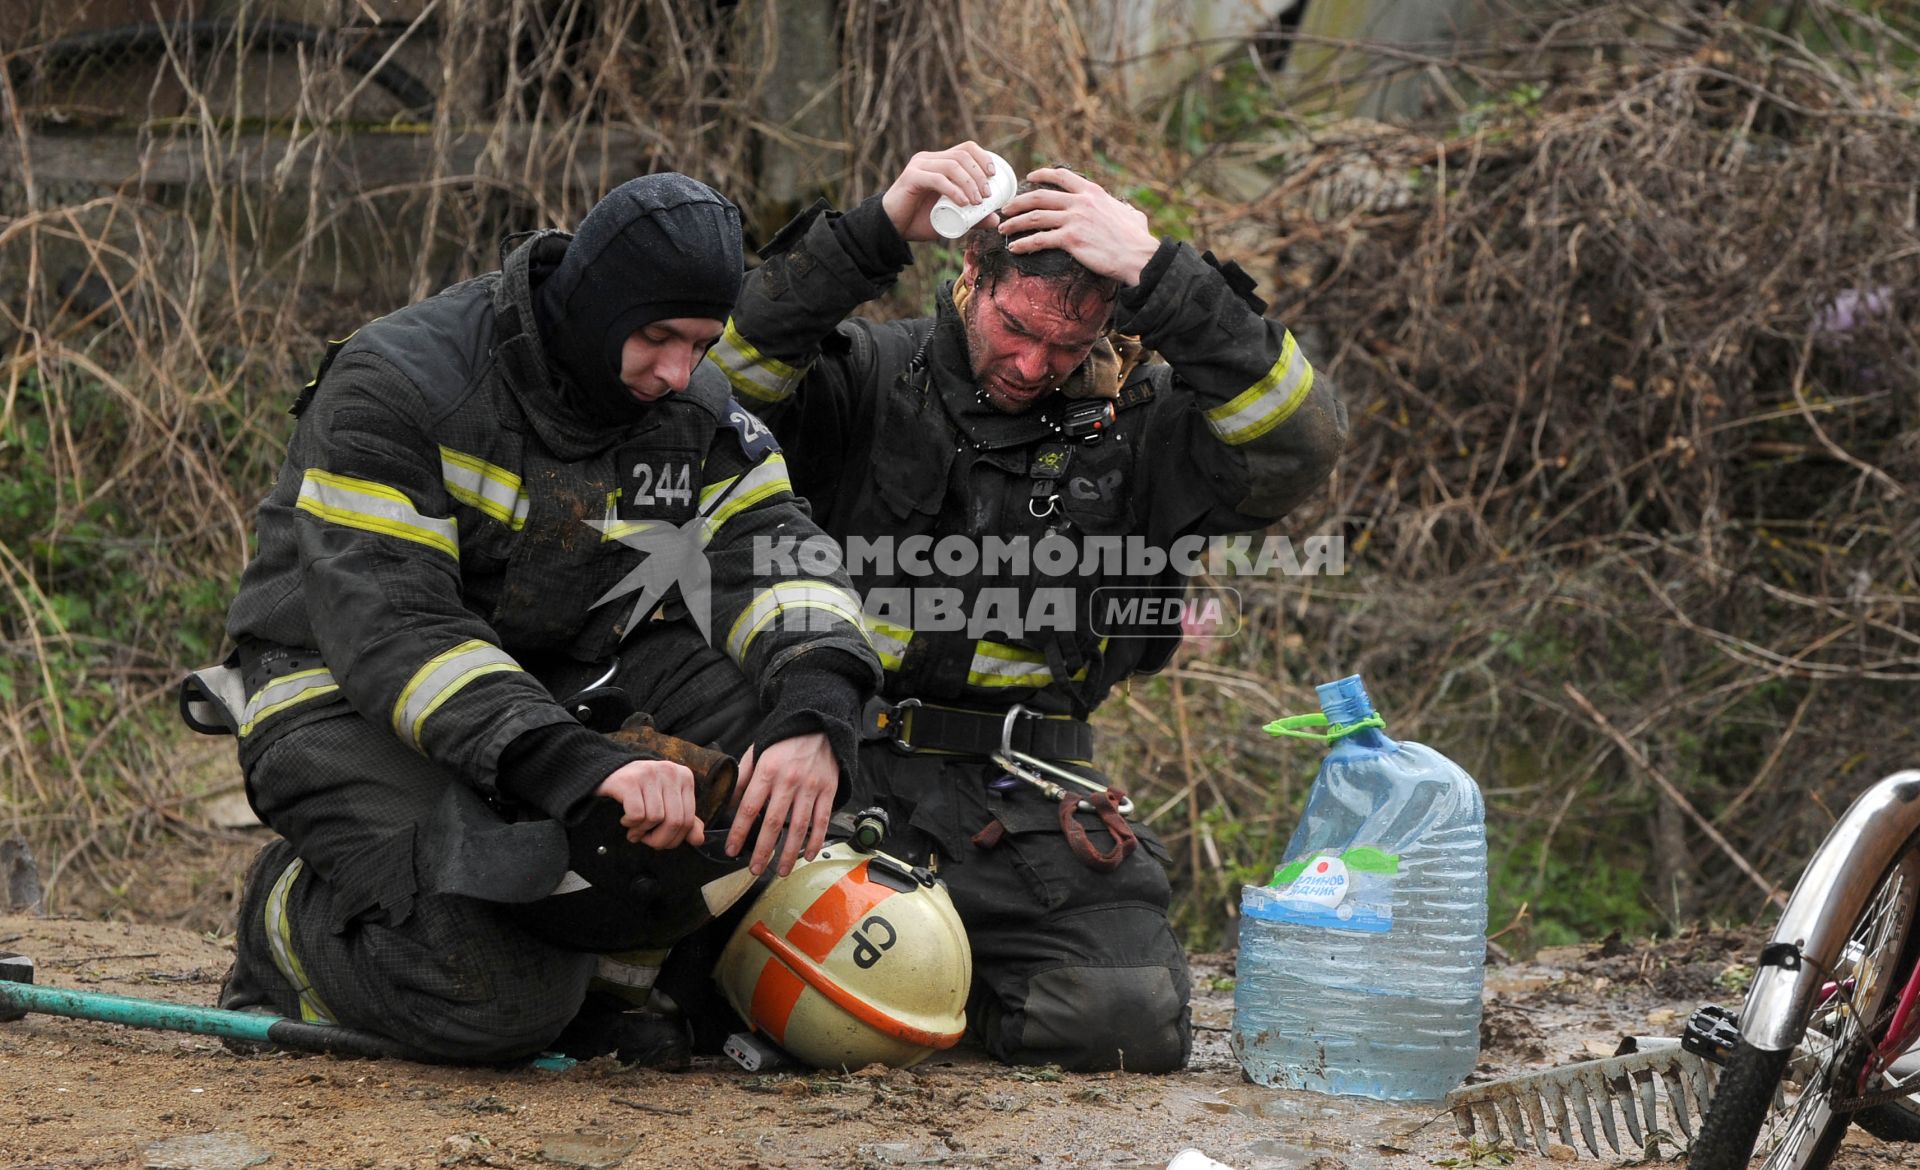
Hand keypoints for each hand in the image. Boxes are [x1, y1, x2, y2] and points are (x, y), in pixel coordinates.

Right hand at [596, 759, 704, 849]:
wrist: (609, 772)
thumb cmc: (642, 791)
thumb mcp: (667, 802)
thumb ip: (684, 820)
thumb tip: (698, 840)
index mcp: (684, 777)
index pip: (688, 820)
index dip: (674, 839)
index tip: (660, 840)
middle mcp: (670, 771)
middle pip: (674, 821)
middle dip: (659, 839)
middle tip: (646, 840)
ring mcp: (650, 773)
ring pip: (655, 818)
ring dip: (642, 831)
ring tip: (634, 828)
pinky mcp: (629, 781)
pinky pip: (637, 814)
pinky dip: (630, 823)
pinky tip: (625, 820)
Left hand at [724, 732, 838, 875]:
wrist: (818, 725)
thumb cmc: (784, 742)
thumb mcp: (757, 752)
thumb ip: (743, 778)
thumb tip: (729, 804)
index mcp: (767, 771)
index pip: (748, 808)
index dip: (739, 832)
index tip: (732, 850)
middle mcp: (789, 781)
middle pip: (773, 823)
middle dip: (762, 851)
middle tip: (754, 869)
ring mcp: (810, 787)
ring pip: (798, 827)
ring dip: (788, 853)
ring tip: (779, 870)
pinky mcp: (828, 790)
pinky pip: (821, 821)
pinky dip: (815, 841)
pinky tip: (807, 855)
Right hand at [882, 142, 1002, 242]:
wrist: (893, 229)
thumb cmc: (921, 221)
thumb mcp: (953, 219)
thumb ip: (972, 219)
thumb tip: (994, 220)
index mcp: (940, 162)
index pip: (966, 149)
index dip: (983, 158)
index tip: (994, 176)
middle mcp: (930, 159)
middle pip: (962, 155)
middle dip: (979, 174)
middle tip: (987, 196)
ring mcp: (919, 166)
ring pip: (952, 165)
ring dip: (969, 182)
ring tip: (977, 202)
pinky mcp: (911, 177)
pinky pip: (937, 178)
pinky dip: (953, 189)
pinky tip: (962, 202)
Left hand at [997, 167, 1159, 286]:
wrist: (1139, 256)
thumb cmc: (1137, 239)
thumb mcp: (1132, 214)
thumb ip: (1123, 208)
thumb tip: (1128, 209)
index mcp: (1092, 192)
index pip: (1062, 176)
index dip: (1043, 174)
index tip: (1030, 176)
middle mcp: (1080, 202)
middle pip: (1040, 196)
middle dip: (1018, 201)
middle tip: (1006, 208)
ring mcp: (1074, 220)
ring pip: (1035, 217)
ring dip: (1015, 222)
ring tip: (1003, 228)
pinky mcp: (1071, 239)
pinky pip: (1039, 240)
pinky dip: (1023, 244)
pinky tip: (1015, 248)